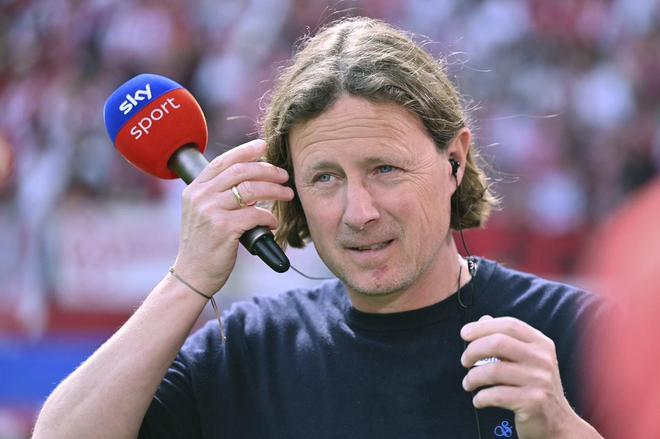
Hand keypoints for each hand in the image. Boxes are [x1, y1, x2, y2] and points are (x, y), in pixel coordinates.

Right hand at [173, 139, 293, 295]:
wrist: (192, 275)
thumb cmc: (203, 246)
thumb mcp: (203, 213)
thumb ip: (219, 194)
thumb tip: (252, 179)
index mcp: (195, 189)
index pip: (223, 161)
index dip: (246, 151)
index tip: (264, 146)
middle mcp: (200, 196)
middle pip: (241, 171)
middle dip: (267, 170)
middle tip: (284, 176)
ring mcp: (210, 211)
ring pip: (251, 189)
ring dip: (275, 190)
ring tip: (287, 194)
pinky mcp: (223, 228)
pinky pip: (255, 214)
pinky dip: (269, 216)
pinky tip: (273, 222)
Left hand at [460, 315, 596, 438]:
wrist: (558, 422)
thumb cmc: (535, 386)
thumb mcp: (528, 358)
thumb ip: (506, 338)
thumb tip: (483, 320)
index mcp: (541, 343)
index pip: (509, 325)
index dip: (482, 327)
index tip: (464, 333)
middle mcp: (543, 359)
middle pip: (498, 343)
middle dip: (473, 350)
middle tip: (464, 361)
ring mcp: (540, 380)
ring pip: (493, 370)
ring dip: (472, 377)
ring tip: (468, 383)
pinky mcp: (533, 402)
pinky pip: (496, 395)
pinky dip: (480, 397)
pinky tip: (478, 400)